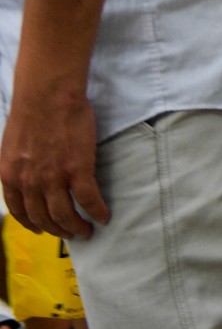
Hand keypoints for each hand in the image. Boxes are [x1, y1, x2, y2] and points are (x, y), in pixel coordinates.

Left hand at [0, 86, 109, 238]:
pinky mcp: (78, 170)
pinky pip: (89, 199)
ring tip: (87, 231)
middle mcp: (29, 182)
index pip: (20, 210)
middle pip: (43, 217)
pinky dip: (97, 211)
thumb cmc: (31, 112)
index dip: (32, 223)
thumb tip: (28, 175)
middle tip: (70, 233)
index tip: (42, 229)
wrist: (47, 95)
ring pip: (65, 214)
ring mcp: (54, 178)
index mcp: (10, 176)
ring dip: (77, 227)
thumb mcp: (12, 146)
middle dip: (57, 229)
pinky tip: (104, 216)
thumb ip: (18, 165)